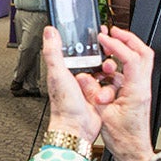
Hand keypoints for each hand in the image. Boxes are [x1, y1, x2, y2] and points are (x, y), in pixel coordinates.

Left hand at [41, 26, 100, 143]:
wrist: (77, 128)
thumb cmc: (64, 105)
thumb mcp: (57, 73)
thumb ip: (53, 52)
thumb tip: (49, 31)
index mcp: (64, 68)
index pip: (75, 48)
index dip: (85, 40)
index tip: (96, 32)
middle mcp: (75, 74)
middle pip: (92, 57)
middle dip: (101, 55)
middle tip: (106, 52)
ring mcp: (88, 84)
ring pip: (103, 69)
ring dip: (108, 70)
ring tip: (107, 72)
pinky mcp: (98, 93)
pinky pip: (109, 82)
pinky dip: (112, 83)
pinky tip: (109, 86)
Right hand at [75, 26, 154, 160]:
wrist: (135, 153)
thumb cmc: (125, 140)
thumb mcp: (103, 114)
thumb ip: (93, 93)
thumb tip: (84, 77)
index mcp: (136, 90)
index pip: (131, 58)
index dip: (117, 45)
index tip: (104, 39)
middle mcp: (142, 88)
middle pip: (143, 53)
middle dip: (128, 39)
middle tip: (113, 33)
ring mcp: (140, 91)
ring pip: (139, 62)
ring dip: (125, 51)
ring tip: (108, 48)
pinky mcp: (136, 95)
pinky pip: (130, 74)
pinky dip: (119, 67)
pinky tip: (106, 70)